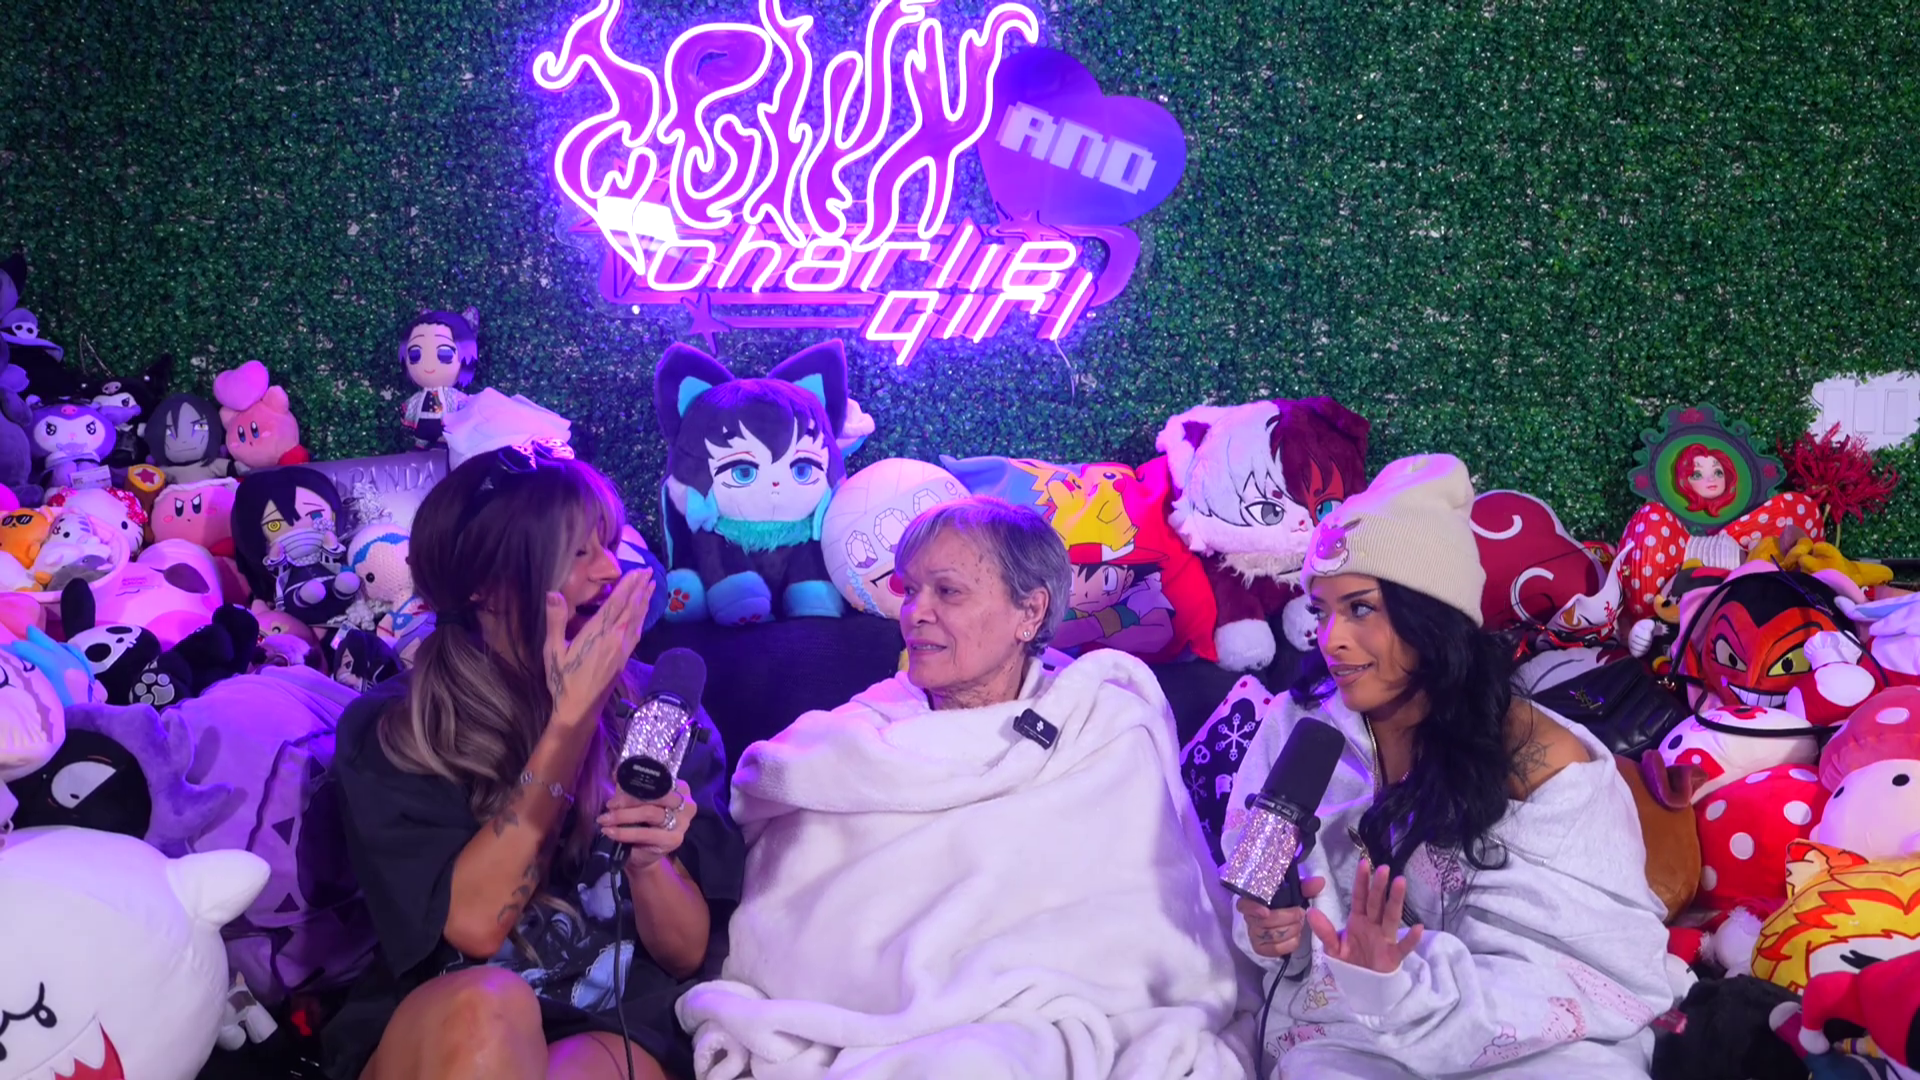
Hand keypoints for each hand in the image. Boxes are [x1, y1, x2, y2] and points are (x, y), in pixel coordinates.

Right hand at [545, 570, 652, 723]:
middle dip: (640, 588)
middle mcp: (615, 638)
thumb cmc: (563, 679)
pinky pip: (637, 632)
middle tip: (649, 571)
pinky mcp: (624, 658)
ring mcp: (622, 649)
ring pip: (637, 619)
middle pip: (631, 607)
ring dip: (644, 601)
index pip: (617, 603)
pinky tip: (642, 615)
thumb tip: (553, 594)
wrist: (579, 708)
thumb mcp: (553, 650)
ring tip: (651, 586)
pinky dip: (641, 618)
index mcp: (598, 633)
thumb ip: (556, 621)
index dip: (629, 585)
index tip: (639, 570)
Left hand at [600, 780, 694, 868]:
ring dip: (623, 816)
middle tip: (609, 805)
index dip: (636, 780)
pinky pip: (646, 834)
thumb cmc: (642, 823)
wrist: (643, 854)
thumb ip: (629, 786)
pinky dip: (625, 833)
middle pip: (657, 795)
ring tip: (605, 819)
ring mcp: (682, 823)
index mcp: (680, 788)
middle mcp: (686, 803)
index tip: (616, 782)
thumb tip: (615, 772)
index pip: (659, 779)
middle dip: (629, 799)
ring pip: (650, 812)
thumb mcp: (636, 801)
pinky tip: (610, 832)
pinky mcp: (673, 840)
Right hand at [1236, 875, 1326, 957]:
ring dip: (1292, 929)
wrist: (1280, 923)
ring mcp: (1253, 934)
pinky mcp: (1260, 948)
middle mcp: (1250, 918)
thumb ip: (1305, 887)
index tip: (1266, 911)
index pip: (1245, 905)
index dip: (1253, 909)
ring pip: (1273, 936)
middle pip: (1266, 922)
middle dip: (1288, 917)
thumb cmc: (1284, 904)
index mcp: (1252, 900)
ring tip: (1299, 923)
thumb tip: (1319, 882)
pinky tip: (1296, 936)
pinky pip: (1276, 949)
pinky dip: (1290, 942)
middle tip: (1300, 913)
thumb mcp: (1293, 892)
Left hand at [1307, 860, 1423, 973]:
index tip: (1363, 864)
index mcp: (1358, 920)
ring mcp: (1385, 939)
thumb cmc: (1350, 961)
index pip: (1360, 897)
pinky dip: (1411, 939)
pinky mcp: (1393, 956)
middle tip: (1384, 868)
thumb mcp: (1333, 948)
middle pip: (1376, 903)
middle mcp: (1373, 925)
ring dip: (1395, 901)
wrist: (1361, 985)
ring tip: (1400, 883)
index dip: (1362, 881)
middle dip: (1379, 886)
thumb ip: (1324, 931)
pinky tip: (1418, 928)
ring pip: (1391, 917)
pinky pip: (1403, 947)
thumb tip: (1310, 912)